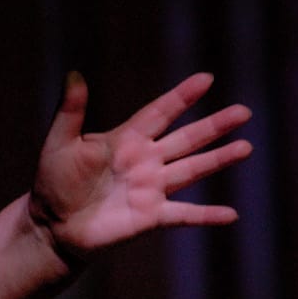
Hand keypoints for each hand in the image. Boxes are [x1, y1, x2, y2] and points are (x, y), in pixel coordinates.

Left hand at [29, 71, 250, 260]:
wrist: (52, 224)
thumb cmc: (53, 182)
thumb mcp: (59, 143)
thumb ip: (71, 111)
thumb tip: (74, 74)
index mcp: (126, 140)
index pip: (159, 113)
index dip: (181, 97)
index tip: (206, 79)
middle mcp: (145, 161)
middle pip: (186, 139)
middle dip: (214, 125)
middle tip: (243, 111)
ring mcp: (151, 189)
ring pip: (192, 170)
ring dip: (218, 160)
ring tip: (245, 147)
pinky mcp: (151, 217)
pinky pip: (184, 215)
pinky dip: (207, 215)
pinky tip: (231, 215)